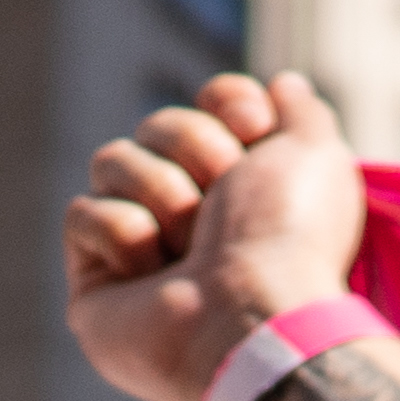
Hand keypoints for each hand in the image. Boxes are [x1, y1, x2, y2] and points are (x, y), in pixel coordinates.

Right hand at [63, 70, 361, 400]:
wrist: (253, 314)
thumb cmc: (290, 238)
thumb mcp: (316, 155)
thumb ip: (302, 113)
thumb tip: (282, 85)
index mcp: (249, 187)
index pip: (209, 105)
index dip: (227, 105)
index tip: (253, 126)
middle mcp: (197, 216)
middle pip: (157, 125)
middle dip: (195, 148)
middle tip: (223, 200)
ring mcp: (142, 251)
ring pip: (112, 161)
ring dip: (162, 193)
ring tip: (192, 247)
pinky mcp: (96, 286)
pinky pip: (84, 213)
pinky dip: (124, 235)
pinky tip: (153, 277)